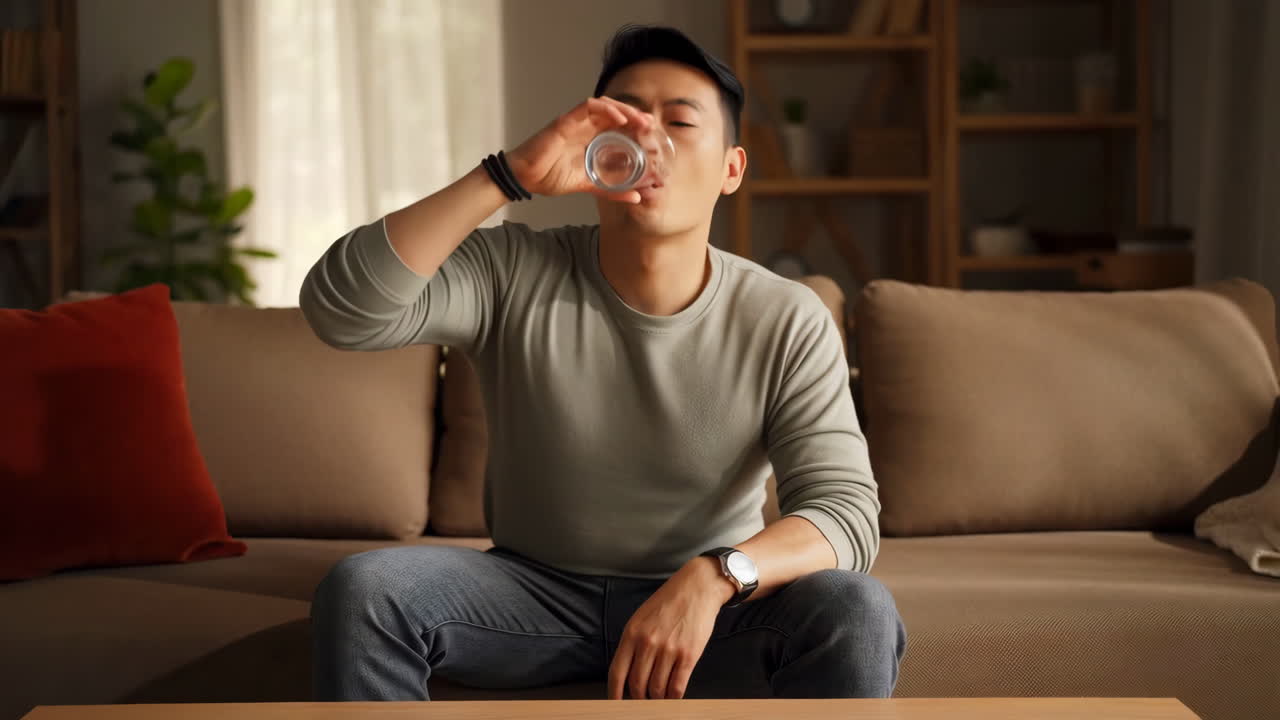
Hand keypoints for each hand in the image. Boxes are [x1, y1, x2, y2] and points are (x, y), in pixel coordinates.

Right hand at [505, 97, 653, 204]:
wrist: (525, 179)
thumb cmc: (550, 177)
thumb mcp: (588, 185)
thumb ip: (611, 190)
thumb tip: (636, 197)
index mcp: (590, 139)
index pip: (617, 126)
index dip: (635, 125)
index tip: (652, 132)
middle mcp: (584, 127)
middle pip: (614, 112)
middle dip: (634, 115)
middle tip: (651, 124)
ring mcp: (575, 122)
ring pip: (604, 105)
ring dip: (624, 109)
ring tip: (639, 120)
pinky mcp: (565, 121)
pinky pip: (588, 107)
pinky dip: (606, 109)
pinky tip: (619, 117)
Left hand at [607, 557, 733, 699]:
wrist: (697, 587)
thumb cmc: (669, 601)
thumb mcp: (641, 617)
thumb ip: (632, 642)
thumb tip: (627, 671)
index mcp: (632, 633)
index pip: (617, 673)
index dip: (615, 693)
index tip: (616, 703)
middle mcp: (648, 643)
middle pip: (637, 685)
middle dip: (639, 698)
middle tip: (643, 700)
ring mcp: (669, 650)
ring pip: (657, 689)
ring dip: (657, 698)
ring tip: (659, 697)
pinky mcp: (689, 655)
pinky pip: (677, 687)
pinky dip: (673, 697)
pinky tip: (673, 696)